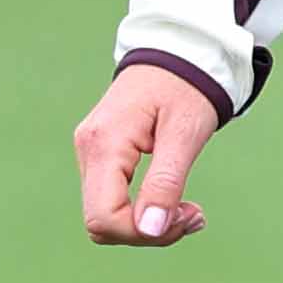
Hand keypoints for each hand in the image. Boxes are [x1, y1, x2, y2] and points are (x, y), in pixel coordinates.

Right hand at [76, 64, 221, 245]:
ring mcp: (91, 153)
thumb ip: (165, 182)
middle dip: (148, 232)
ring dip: (148, 224)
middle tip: (194, 215)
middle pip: (102, 222)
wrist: (177, 50)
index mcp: (104, 144)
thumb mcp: (184, 134)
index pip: (104, 217)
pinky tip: (172, 201)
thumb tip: (149, 230)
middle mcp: (88, 150)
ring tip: (189, 210)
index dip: (143, 232)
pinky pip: (112, 200)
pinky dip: (142, 210)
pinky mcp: (101, 155)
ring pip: (107, 215)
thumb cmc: (185, 86)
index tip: (187, 216)